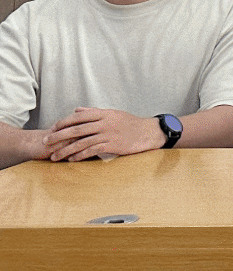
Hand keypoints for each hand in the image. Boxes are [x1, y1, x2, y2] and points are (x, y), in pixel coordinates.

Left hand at [45, 109, 166, 160]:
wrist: (148, 132)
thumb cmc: (130, 123)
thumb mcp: (113, 113)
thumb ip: (94, 112)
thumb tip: (76, 110)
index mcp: (103, 114)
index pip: (78, 117)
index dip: (63, 123)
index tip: (52, 129)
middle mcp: (104, 123)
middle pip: (76, 130)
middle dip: (58, 137)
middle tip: (46, 142)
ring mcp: (108, 134)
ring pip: (81, 142)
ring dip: (66, 150)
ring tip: (54, 156)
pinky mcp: (112, 145)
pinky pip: (92, 151)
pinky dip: (80, 156)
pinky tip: (71, 160)